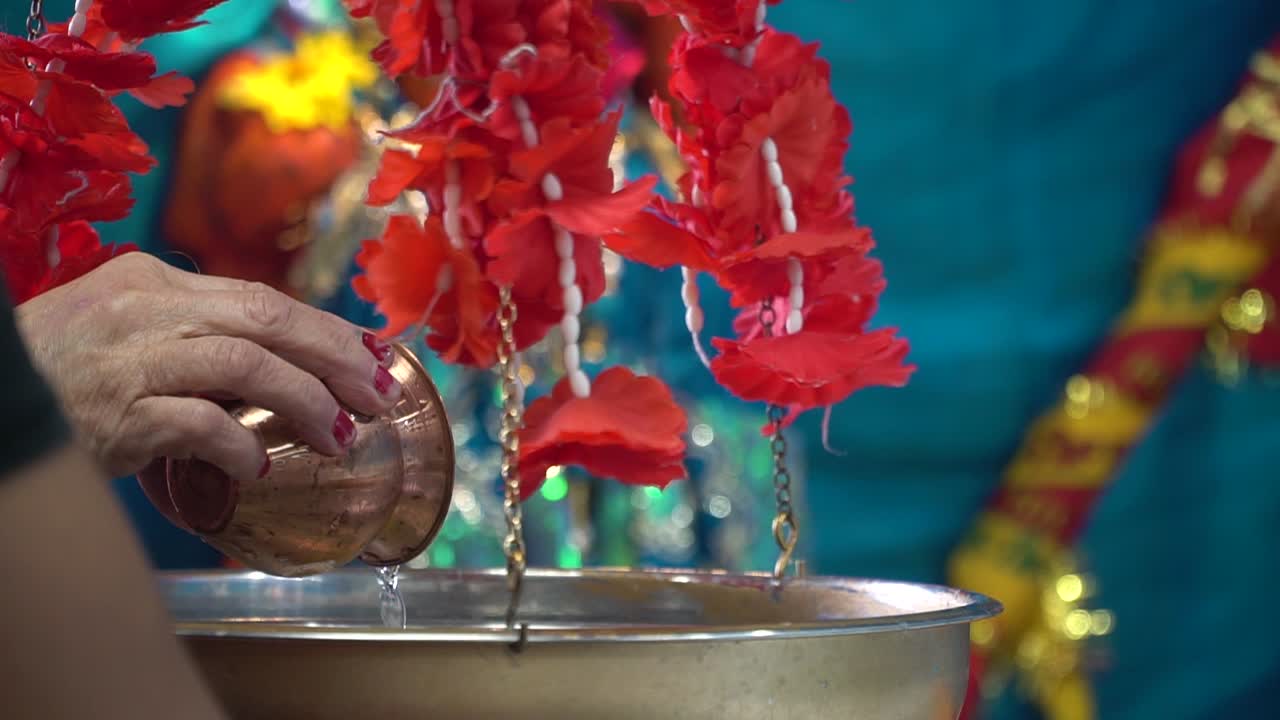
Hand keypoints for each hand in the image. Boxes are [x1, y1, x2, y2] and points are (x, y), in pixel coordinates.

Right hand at [15, 253, 401, 480]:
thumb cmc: (59, 372)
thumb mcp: (125, 331)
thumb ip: (192, 336)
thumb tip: (280, 366)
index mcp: (153, 282)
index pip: (261, 297)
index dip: (326, 329)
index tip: (372, 356)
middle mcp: (145, 308)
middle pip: (268, 318)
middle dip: (336, 357)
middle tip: (379, 395)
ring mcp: (129, 359)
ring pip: (245, 363)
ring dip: (306, 401)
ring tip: (339, 436)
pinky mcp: (114, 414)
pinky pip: (197, 423)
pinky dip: (236, 445)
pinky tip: (256, 466)